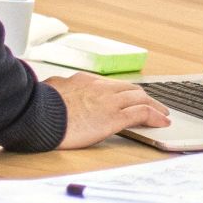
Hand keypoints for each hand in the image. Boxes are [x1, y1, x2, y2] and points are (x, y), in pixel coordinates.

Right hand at [44, 72, 170, 148]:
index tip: (129, 97)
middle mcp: (100, 87)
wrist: (39, 114)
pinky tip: (163, 122)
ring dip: (155, 106)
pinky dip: (155, 116)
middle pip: (131, 89)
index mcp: (85, 81)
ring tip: (163, 114)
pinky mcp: (113, 117)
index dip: (125, 92)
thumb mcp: (49, 90)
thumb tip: (52, 88)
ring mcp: (109, 101)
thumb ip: (56, 88)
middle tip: (154, 104)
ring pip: (141, 98)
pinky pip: (142, 113)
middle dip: (145, 97)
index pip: (112, 85)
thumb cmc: (40, 107)